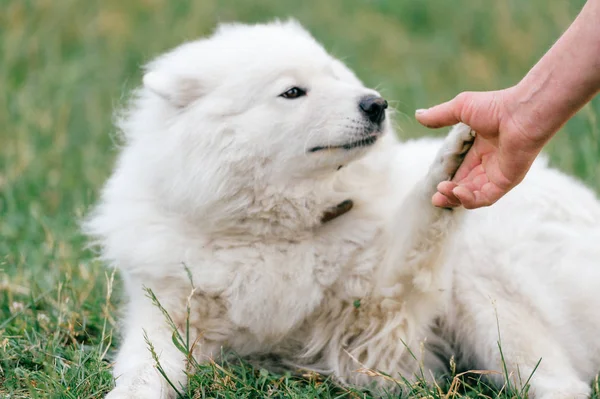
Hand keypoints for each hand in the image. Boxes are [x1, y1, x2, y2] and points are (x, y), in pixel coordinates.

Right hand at [416, 89, 547, 208]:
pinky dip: (471, 200)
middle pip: (465, 187)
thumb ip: (440, 116)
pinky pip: (486, 198)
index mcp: (481, 149)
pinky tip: (458, 192)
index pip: (461, 172)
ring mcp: (499, 174)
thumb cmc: (496, 106)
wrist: (522, 112)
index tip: (435, 184)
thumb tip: (418, 115)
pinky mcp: (507, 181)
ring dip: (456, 197)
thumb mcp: (460, 108)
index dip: (448, 180)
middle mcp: (490, 164)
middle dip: (449, 194)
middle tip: (435, 198)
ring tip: (443, 192)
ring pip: (474, 195)